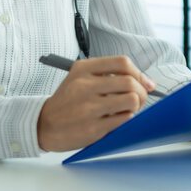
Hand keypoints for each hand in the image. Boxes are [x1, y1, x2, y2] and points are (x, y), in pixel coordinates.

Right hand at [37, 55, 156, 151]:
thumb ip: (108, 75)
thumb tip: (146, 83)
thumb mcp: (80, 77)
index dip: (139, 73)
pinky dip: (127, 119)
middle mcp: (85, 86)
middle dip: (142, 92)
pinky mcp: (93, 128)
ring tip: (129, 109)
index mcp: (83, 69)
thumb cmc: (68, 101)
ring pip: (131, 100)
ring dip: (136, 106)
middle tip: (140, 98)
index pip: (121, 63)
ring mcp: (89, 108)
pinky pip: (124, 120)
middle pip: (129, 82)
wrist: (44, 125)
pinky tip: (119, 118)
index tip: (144, 83)